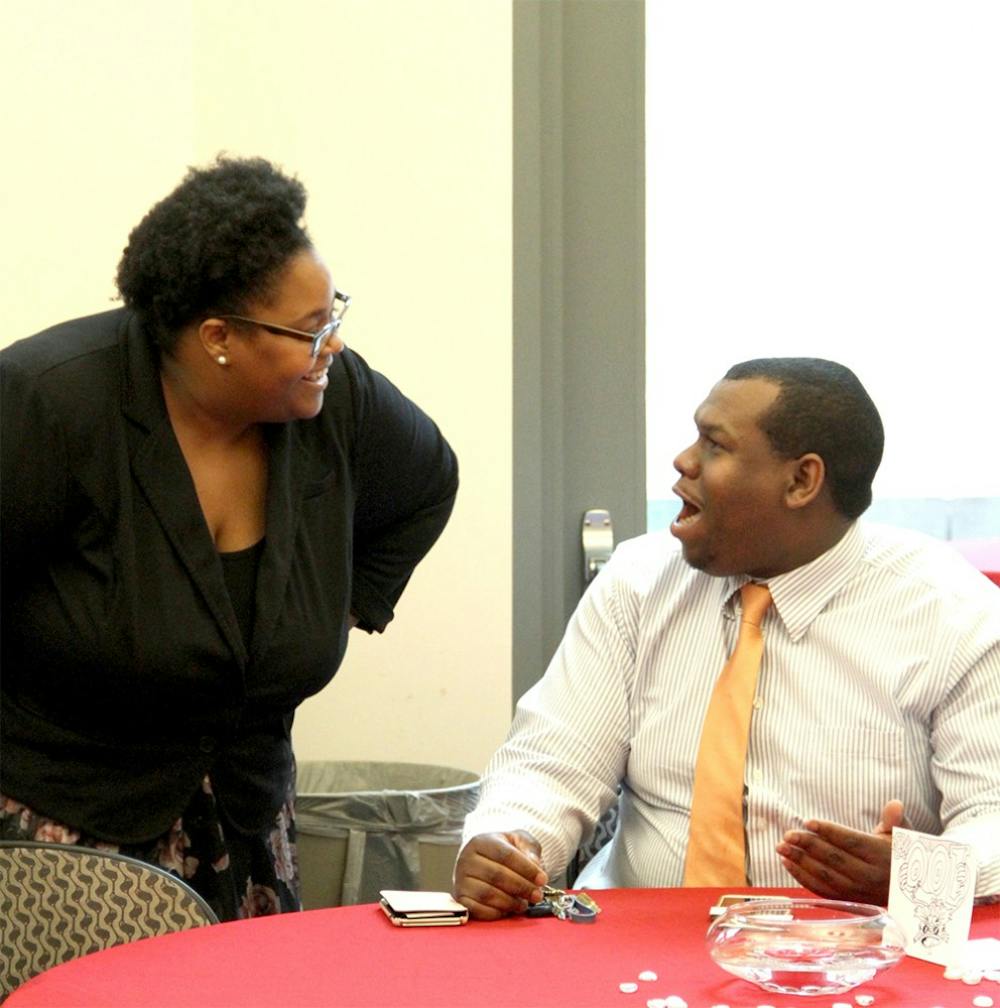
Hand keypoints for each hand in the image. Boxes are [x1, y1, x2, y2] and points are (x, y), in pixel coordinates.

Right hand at [452, 830, 547, 920]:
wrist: (482, 861)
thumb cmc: (503, 851)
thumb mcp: (519, 841)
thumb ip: (529, 849)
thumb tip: (534, 864)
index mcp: (481, 841)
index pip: (505, 854)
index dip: (526, 868)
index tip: (542, 879)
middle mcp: (466, 859)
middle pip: (497, 875)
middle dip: (521, 887)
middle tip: (537, 895)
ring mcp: (460, 880)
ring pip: (487, 894)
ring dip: (510, 902)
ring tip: (524, 903)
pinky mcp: (460, 899)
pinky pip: (478, 910)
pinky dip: (496, 913)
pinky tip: (508, 910)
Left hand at [776, 799, 906, 905]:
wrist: (908, 890)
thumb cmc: (899, 855)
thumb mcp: (901, 837)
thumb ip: (894, 820)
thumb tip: (894, 803)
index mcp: (881, 856)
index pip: (851, 842)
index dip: (829, 831)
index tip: (808, 822)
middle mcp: (869, 876)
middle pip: (835, 859)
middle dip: (808, 846)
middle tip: (788, 834)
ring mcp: (858, 891)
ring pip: (825, 876)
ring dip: (800, 862)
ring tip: (781, 847)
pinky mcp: (848, 900)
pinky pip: (822, 890)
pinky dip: (802, 878)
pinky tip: (787, 864)